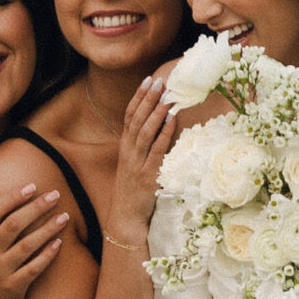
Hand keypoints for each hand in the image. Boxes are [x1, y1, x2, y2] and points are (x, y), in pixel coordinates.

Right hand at [0, 181, 64, 298]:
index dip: (12, 197)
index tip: (32, 186)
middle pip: (12, 225)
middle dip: (35, 208)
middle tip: (55, 195)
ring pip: (26, 245)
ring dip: (47, 229)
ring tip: (64, 216)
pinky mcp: (13, 287)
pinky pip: (33, 269)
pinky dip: (46, 255)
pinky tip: (59, 243)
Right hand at [110, 74, 181, 246]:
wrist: (125, 218)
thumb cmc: (132, 192)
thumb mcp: (134, 165)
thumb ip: (143, 147)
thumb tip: (158, 127)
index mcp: (125, 147)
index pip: (130, 116)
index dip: (139, 97)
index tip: (148, 80)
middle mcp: (129, 152)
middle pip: (137, 119)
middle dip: (148, 99)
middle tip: (159, 81)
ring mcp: (137, 164)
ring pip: (145, 132)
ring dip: (156, 113)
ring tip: (167, 96)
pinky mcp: (147, 177)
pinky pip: (157, 152)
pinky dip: (164, 135)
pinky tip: (172, 122)